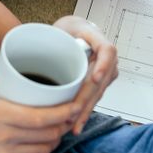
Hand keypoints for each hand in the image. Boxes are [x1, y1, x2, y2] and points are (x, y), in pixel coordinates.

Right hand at [0, 59, 77, 152]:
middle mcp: (3, 136)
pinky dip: (42, 151)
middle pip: (48, 134)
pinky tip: (42, 143)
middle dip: (65, 124)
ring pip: (43, 149)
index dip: (64, 112)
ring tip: (59, 127)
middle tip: (71, 113)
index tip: (75, 104)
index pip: (41, 117)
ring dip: (55, 139)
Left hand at [53, 15, 118, 134]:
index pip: (107, 52)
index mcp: (99, 40)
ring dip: (85, 110)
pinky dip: (84, 112)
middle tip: (73, 111)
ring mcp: (106, 72)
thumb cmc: (69, 29)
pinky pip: (94, 99)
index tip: (95, 78)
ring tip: (74, 124)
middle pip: (100, 80)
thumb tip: (44, 51)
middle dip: (86, 98)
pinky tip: (76, 124)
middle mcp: (107, 58)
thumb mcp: (63, 28)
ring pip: (97, 93)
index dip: (102, 65)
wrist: (76, 32)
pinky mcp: (100, 84)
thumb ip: (56, 38)